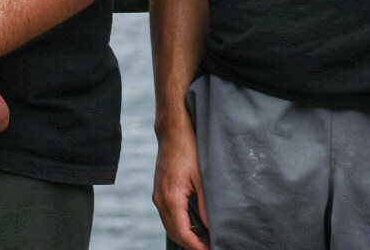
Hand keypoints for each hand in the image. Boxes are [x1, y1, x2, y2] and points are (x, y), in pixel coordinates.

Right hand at [152, 123, 209, 249]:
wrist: (173, 132)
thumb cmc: (189, 150)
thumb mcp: (202, 177)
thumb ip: (206, 204)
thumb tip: (211, 226)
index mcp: (171, 198)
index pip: (183, 234)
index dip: (197, 246)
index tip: (211, 249)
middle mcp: (161, 200)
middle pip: (175, 234)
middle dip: (192, 245)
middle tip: (212, 246)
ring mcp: (158, 197)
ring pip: (171, 227)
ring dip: (186, 236)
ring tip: (206, 239)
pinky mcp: (159, 192)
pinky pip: (168, 217)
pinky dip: (181, 225)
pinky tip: (195, 226)